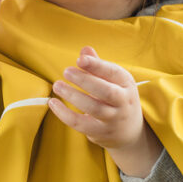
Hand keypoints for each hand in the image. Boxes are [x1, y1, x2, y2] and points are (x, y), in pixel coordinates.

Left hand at [47, 47, 162, 176]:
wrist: (129, 131)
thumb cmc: (116, 98)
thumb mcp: (113, 81)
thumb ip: (98, 66)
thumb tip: (85, 49)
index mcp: (126, 84)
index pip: (114, 73)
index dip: (97, 65)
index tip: (80, 59)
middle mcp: (123, 102)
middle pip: (106, 92)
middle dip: (85, 80)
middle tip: (66, 71)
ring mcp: (113, 119)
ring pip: (93, 108)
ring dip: (73, 96)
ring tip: (57, 85)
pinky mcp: (100, 132)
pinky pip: (81, 124)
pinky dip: (65, 114)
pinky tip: (53, 103)